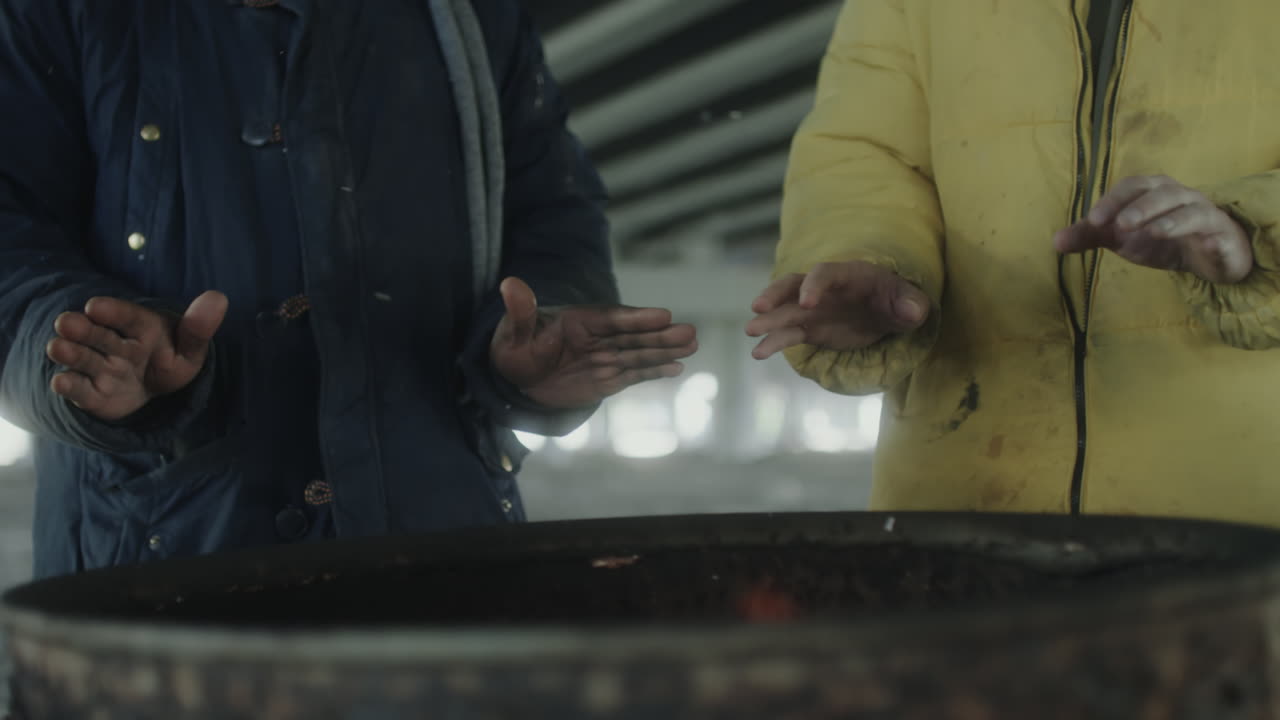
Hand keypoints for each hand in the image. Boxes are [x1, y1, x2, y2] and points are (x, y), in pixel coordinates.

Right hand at [45, 291, 227, 420]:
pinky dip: (71, 386)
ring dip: (71, 353)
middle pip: (99, 335)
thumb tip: (219, 298)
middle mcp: (116, 344)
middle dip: (82, 329)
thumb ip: (198, 328)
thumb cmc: (171, 360)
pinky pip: (82, 390)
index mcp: (141, 327)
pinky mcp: (93, 394)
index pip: (128, 316)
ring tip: (56, 347)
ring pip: (85, 359)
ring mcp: (101, 368)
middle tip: (66, 323)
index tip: (95, 306)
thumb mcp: (189, 348)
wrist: (153, 390)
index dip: (113, 311)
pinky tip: (60, 381)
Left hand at [490, 278, 697, 408]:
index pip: (611, 318)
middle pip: (632, 336)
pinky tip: (676, 368)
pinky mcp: (607, 379)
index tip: (663, 314)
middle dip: (660, 336)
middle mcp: (597, 337)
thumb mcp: (514, 333)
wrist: (517, 378)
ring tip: (692, 346)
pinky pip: (633, 375)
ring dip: (665, 352)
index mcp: (578, 320)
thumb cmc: (515, 349)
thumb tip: (509, 284)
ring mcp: (605, 358)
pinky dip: (654, 372)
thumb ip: (520, 312)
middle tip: (690, 332)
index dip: (636, 318)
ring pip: (638, 354)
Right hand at [746, 261, 929, 359]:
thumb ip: (911, 305)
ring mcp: (813, 309)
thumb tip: (912, 311)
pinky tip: (759, 353)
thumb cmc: (899, 302)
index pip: (825, 274)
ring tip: (750, 333)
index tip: (806, 304)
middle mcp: (824, 289)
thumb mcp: (911, 302)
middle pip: (793, 284)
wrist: (888, 314)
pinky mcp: (810, 328)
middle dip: (775, 294)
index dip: (814, 286)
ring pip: (784, 311)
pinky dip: (773, 342)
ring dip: (767, 320)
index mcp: (848, 275)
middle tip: (758, 307)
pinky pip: (788, 334)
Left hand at [1054, 175, 1253, 283]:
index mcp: (1153, 191)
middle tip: (1120, 226)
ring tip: (1154, 234)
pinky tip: (1205, 246)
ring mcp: (1205, 215)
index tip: (1093, 220)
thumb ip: (1091, 236)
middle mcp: (1181, 196)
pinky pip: (1219, 236)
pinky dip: (1212, 240)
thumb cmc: (1158, 236)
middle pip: (1163, 193)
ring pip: (1192, 212)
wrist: (1206, 253)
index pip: (1132, 187)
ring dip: (1173, 221)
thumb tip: (1055, 242)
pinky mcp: (1222, 237)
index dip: (1113, 200)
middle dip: (1141, 207)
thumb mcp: (1122, 237)